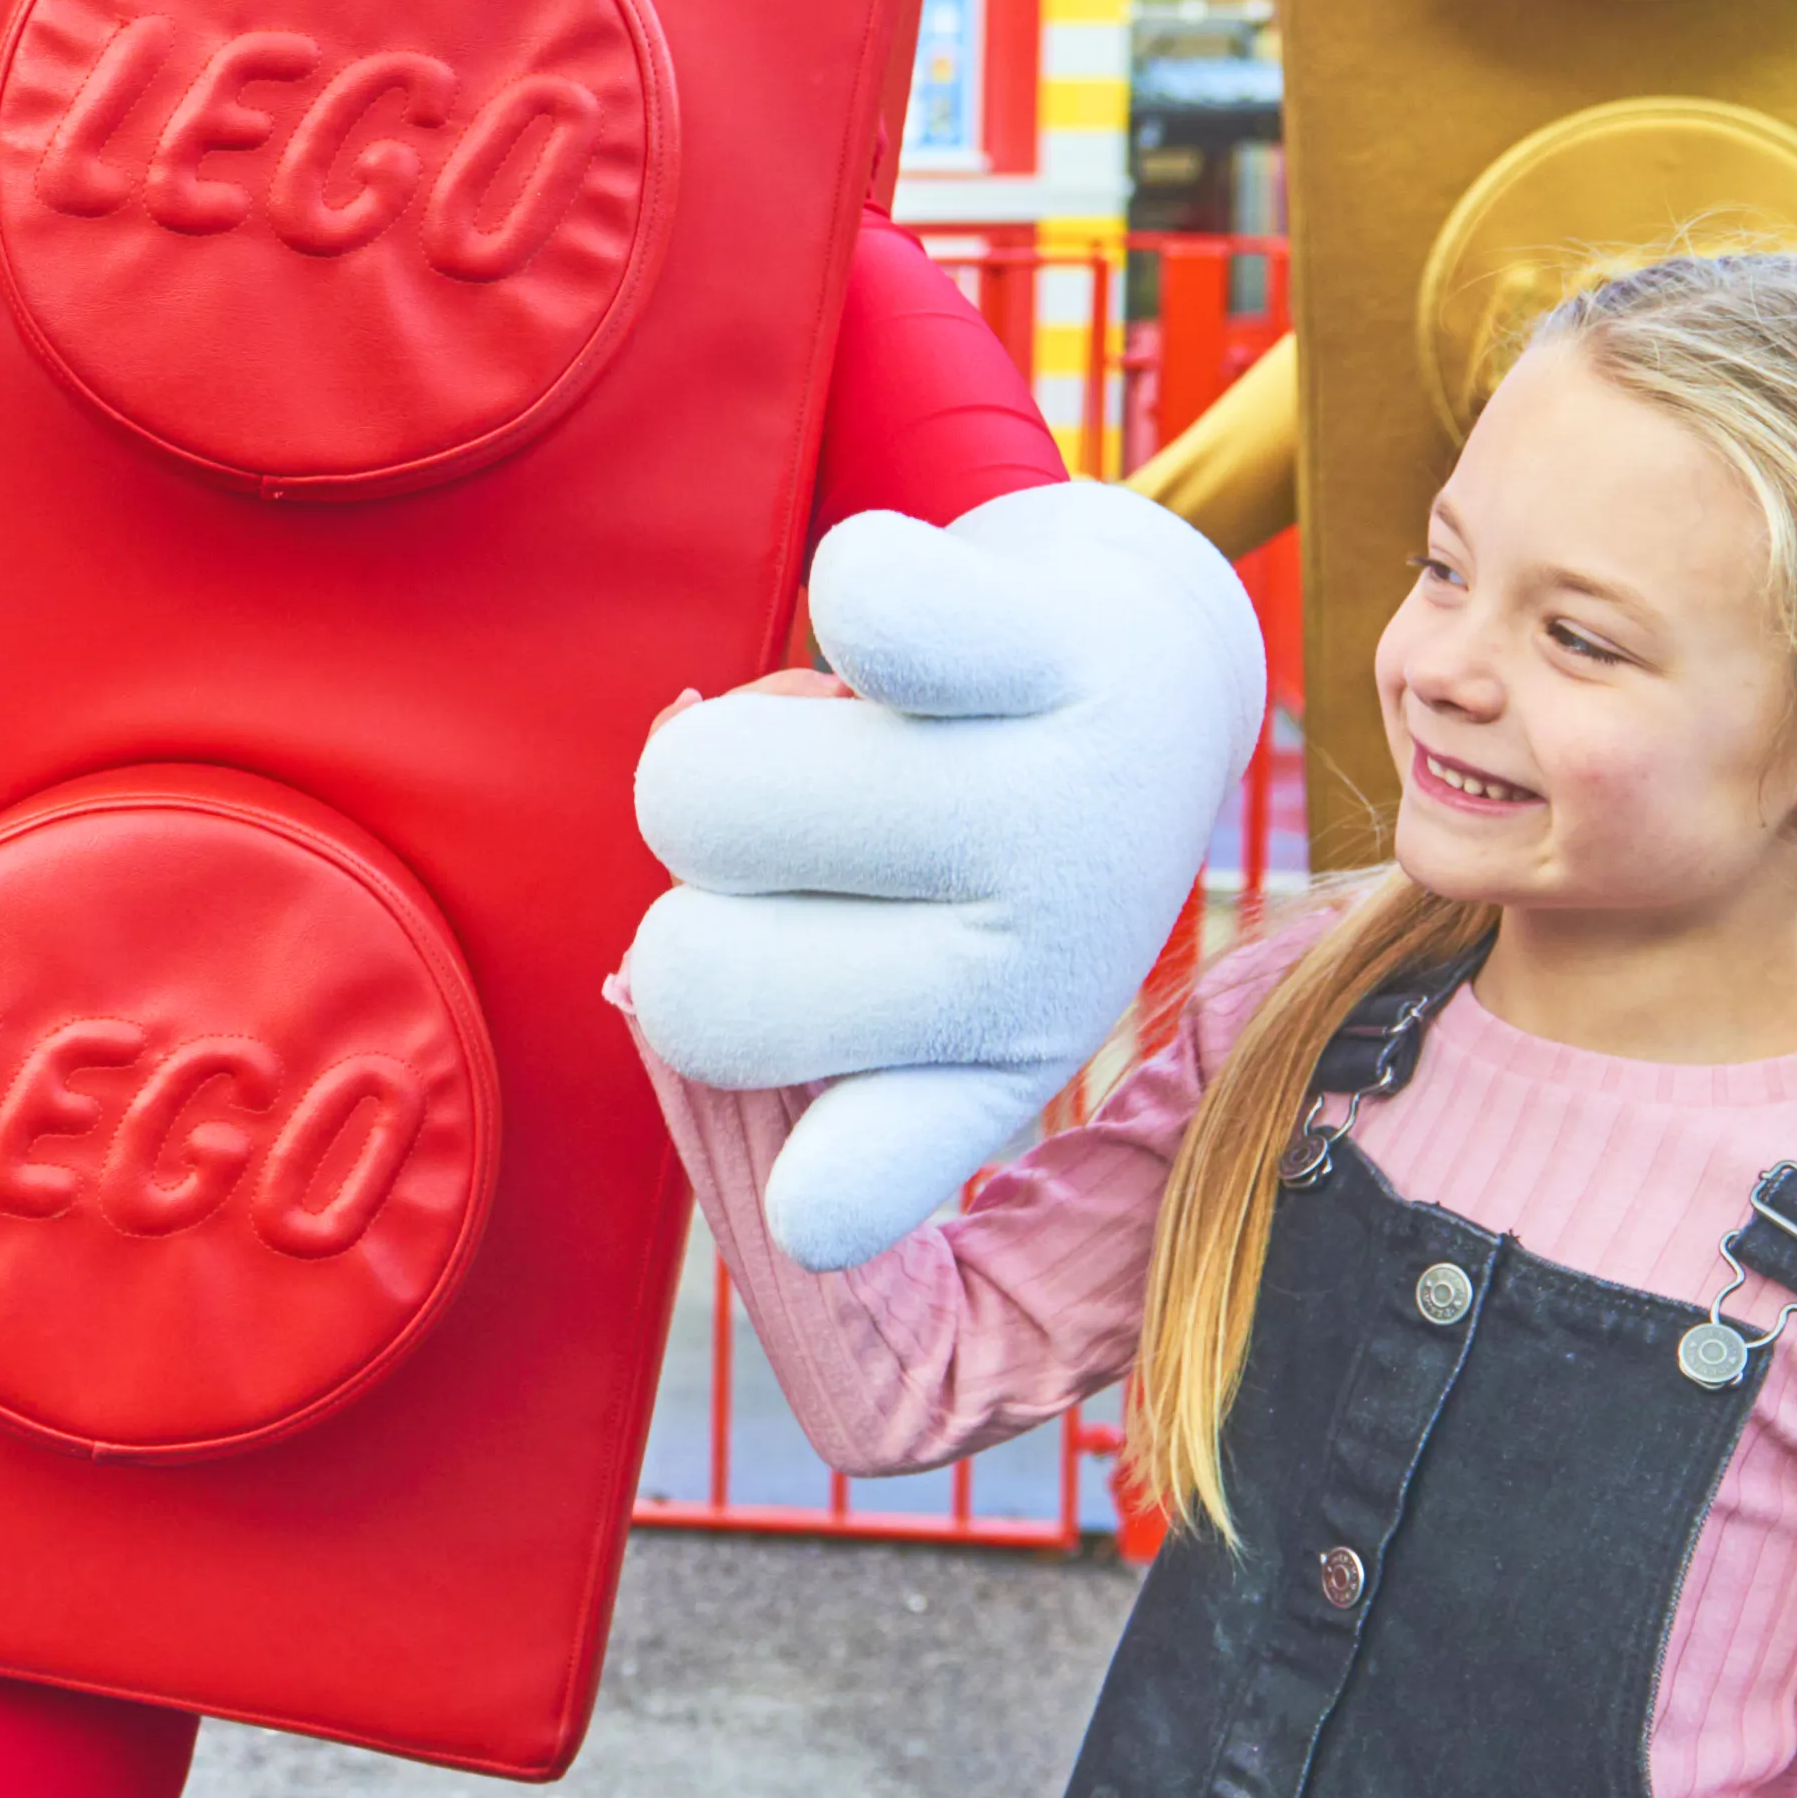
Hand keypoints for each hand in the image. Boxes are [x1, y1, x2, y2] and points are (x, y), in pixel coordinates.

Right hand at [616, 479, 1268, 1272]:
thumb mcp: (899, 961)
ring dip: (727, 737)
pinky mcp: (1058, 648)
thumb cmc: (974, 835)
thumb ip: (755, 1003)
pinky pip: (868, 605)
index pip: (869, 1183)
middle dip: (696, 890)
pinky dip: (853, 587)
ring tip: (844, 733)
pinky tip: (900, 611)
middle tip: (807, 841)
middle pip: (683, 974)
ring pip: (694, 789)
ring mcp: (1051, 811)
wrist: (1143, 665)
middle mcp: (1033, 973)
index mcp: (978, 1076)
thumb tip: (653, 975)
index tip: (815, 1210)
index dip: (836, 1193)